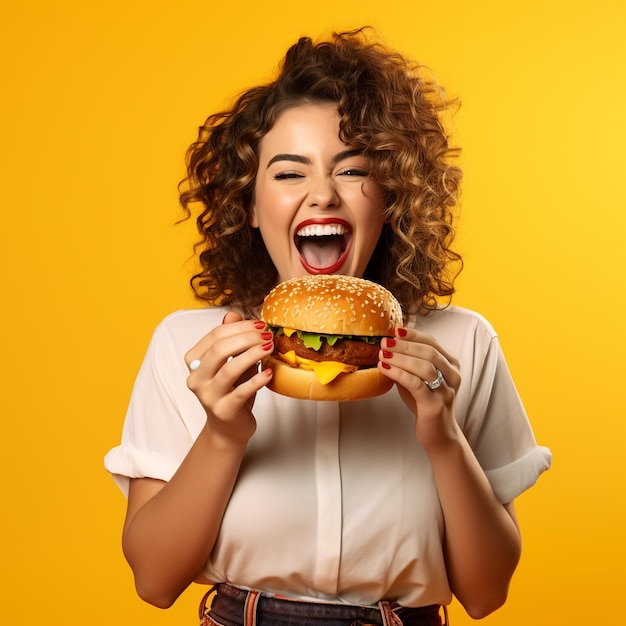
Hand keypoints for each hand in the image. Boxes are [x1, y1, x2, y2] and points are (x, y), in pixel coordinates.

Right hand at [184, 312, 272, 443]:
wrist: (229, 428)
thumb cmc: (231, 390)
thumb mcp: (231, 362)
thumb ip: (230, 339)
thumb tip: (232, 314)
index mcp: (194, 361)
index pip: (215, 335)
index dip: (240, 327)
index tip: (260, 324)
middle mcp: (196, 378)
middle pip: (219, 349)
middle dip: (247, 338)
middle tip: (267, 335)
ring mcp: (208, 396)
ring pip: (229, 369)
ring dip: (253, 355)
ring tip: (270, 347)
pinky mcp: (224, 410)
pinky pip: (242, 391)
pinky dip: (257, 380)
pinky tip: (269, 372)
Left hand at [378, 327, 461, 449]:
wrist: (438, 434)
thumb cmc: (425, 402)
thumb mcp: (418, 378)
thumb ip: (408, 363)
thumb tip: (386, 345)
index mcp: (451, 365)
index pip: (433, 343)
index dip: (414, 335)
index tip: (395, 330)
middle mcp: (453, 376)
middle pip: (429, 352)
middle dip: (405, 345)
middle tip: (385, 342)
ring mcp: (446, 391)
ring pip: (424, 367)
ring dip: (401, 358)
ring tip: (382, 354)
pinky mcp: (435, 405)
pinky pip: (416, 384)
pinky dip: (399, 373)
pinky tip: (384, 368)